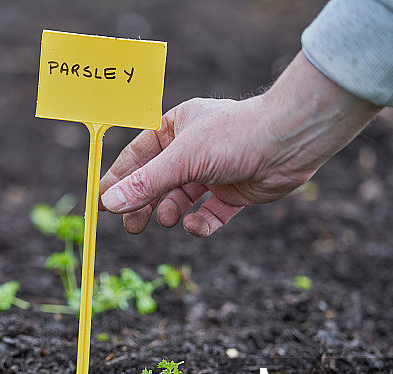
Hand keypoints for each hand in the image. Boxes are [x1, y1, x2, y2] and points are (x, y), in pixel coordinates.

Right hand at [99, 51, 381, 236]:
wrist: (290, 143)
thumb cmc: (234, 136)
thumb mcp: (182, 159)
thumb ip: (145, 183)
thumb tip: (108, 204)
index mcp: (174, 128)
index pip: (136, 156)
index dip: (119, 180)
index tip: (102, 203)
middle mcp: (191, 150)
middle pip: (156, 182)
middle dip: (144, 204)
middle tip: (132, 226)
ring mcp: (212, 172)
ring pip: (179, 199)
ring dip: (171, 212)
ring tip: (170, 217)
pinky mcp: (232, 194)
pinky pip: (208, 214)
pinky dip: (200, 223)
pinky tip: (196, 225)